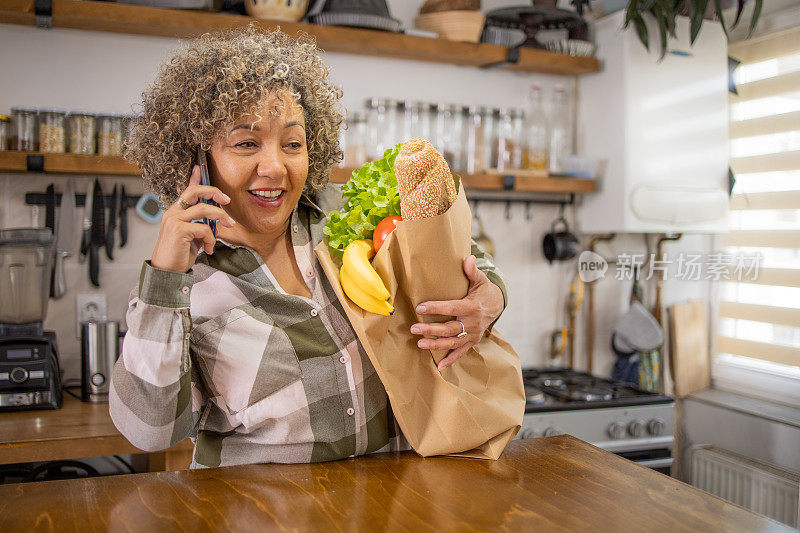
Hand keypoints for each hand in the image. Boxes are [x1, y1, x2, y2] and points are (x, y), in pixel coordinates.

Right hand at [150, 165, 234, 272]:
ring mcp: (174, 220)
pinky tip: (209, 249)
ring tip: (229, 226)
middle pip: (194, 192)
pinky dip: (211, 239)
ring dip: (220, 217)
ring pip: (203, 209)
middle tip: (226, 199)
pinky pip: (204, 228)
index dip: (194, 178)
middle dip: (213, 192)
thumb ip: (200, 226)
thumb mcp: (192, 238)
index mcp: (174, 212)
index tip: (199, 168)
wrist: (166, 272)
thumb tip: (217, 221)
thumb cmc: (179, 255)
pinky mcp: (178, 230)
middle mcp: (172, 213)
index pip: (185, 191)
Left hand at [410, 255, 503, 370]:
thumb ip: (472, 271)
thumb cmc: (484, 291)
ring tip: (420, 344)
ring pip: (453, 342)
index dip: (436, 308)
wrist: (497, 305)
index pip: (452, 307)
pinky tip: (439, 366)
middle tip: (414, 329)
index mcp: (472, 307)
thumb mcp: (480, 280)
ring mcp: (472, 334)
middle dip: (431, 329)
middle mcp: (472, 323)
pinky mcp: (472, 341)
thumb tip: (467, 258)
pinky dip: (451, 360)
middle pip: (449, 328)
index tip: (420, 307)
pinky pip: (461, 352)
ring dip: (436, 344)